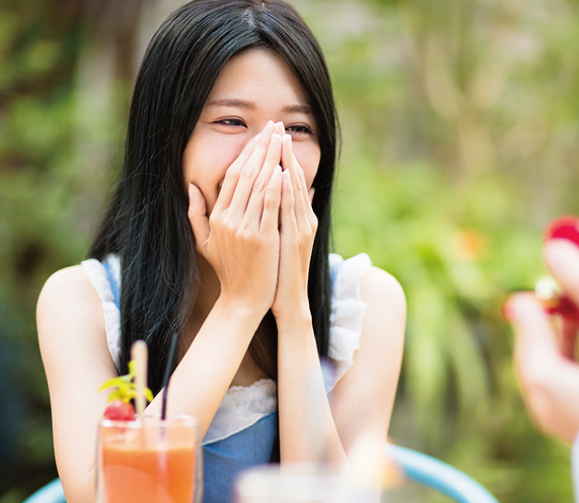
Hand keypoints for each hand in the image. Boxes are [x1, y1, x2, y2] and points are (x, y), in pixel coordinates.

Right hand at [188, 121, 283, 311]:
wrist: (242, 300)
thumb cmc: (229, 271)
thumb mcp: (205, 242)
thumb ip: (195, 214)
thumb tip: (190, 186)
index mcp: (217, 216)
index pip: (232, 175)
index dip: (247, 153)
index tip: (260, 135)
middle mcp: (228, 219)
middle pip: (245, 174)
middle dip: (261, 147)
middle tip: (274, 127)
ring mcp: (244, 228)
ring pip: (258, 185)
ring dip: (271, 159)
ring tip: (282, 139)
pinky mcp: (262, 239)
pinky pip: (269, 206)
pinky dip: (276, 186)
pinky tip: (283, 169)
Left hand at [271, 124, 317, 320]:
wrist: (288, 299)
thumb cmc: (281, 271)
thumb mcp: (286, 239)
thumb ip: (292, 215)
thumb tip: (300, 192)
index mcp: (299, 217)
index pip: (290, 179)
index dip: (283, 156)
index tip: (274, 135)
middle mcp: (303, 218)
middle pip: (294, 178)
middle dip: (285, 152)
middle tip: (278, 126)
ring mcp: (301, 227)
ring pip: (294, 190)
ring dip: (287, 164)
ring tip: (280, 141)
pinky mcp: (296, 238)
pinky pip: (290, 210)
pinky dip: (286, 191)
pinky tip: (280, 174)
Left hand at [506, 293, 578, 442]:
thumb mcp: (547, 373)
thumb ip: (531, 336)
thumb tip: (512, 302)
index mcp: (542, 391)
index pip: (531, 347)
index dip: (534, 319)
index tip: (541, 292)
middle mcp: (565, 391)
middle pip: (557, 346)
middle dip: (560, 318)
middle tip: (566, 289)